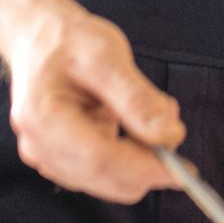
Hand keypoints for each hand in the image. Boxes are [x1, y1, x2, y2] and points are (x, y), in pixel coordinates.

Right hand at [0, 0, 183, 202]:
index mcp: (43, 117)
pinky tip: (126, 123)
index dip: (146, 168)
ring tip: (141, 110)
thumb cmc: (69, 42)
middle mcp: (39, 147)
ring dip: (138, 157)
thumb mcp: (107, 54)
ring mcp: (47, 159)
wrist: (40, 40)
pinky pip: (105, 176)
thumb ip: (137, 97)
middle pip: (106, 178)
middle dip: (147, 161)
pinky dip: (127, 158)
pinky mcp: (60, 164)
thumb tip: (169, 136)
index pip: (100, 159)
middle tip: (169, 121)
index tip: (184, 170)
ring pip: (110, 182)